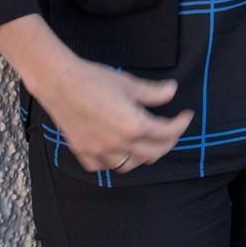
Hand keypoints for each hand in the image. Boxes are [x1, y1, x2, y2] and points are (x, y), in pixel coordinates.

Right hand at [0, 15, 190, 173]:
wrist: (60, 82)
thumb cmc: (95, 80)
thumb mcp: (131, 84)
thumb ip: (154, 92)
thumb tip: (172, 91)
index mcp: (133, 126)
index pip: (167, 133)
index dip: (181, 124)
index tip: (186, 116)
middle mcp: (117, 143)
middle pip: (153, 153)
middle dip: (168, 142)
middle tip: (172, 130)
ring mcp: (97, 150)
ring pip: (128, 166)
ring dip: (142, 156)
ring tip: (148, 143)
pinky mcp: (81, 150)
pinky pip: (101, 167)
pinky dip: (114, 162)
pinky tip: (119, 151)